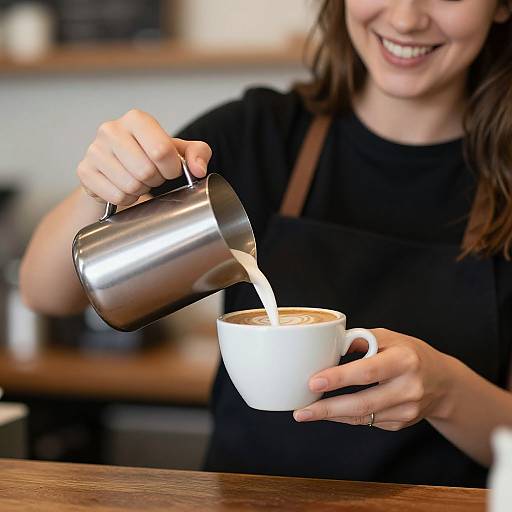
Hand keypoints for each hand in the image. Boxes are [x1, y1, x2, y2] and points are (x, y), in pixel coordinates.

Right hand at [77, 109, 211, 205]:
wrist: (119, 167)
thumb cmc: (151, 156)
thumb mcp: (179, 151)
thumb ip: (198, 154)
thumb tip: (198, 169)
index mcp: (137, 119)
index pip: (162, 151)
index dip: (172, 169)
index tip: (170, 170)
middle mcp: (111, 129)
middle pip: (145, 170)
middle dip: (155, 180)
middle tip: (152, 176)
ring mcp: (94, 150)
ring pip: (130, 185)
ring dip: (141, 190)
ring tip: (138, 180)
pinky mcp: (85, 171)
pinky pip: (116, 195)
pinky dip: (126, 198)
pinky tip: (125, 188)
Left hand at [293, 328, 454, 430]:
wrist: (443, 382)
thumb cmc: (410, 353)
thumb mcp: (390, 337)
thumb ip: (361, 340)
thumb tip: (329, 346)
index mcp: (404, 360)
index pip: (368, 371)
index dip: (339, 378)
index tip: (314, 382)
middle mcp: (408, 387)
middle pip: (363, 403)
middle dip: (328, 409)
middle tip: (301, 411)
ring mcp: (407, 410)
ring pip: (363, 417)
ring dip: (332, 416)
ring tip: (306, 413)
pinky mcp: (401, 423)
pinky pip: (368, 422)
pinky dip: (345, 417)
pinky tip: (330, 413)